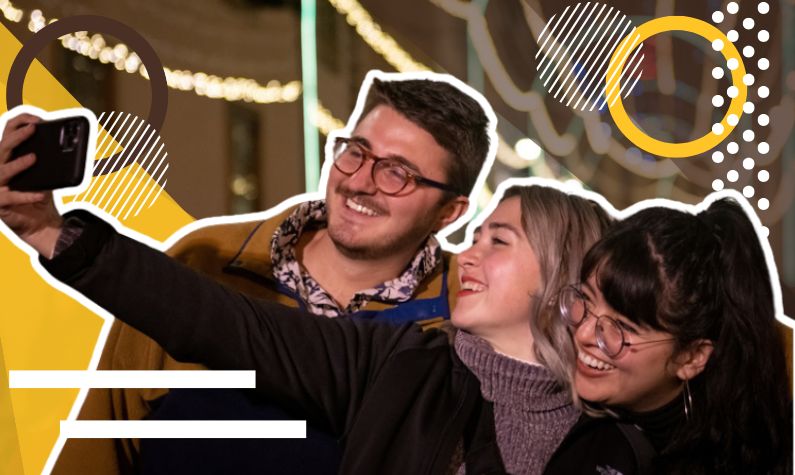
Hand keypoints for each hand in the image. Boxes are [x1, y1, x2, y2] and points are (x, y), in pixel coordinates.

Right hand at [0, 113, 63, 257]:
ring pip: (1, 171)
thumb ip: (52, 162)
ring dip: (17, 164)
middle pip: (2, 148)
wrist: (39, 224)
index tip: (38, 119)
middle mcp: (0, 169)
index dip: (19, 122)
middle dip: (17, 136)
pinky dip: (27, 195)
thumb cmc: (40, 197)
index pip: (8, 134)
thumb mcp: (47, 176)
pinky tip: (41, 192)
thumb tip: (70, 146)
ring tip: (33, 158)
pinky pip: (11, 197)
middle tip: (33, 129)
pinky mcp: (0, 203)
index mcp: (9, 159)